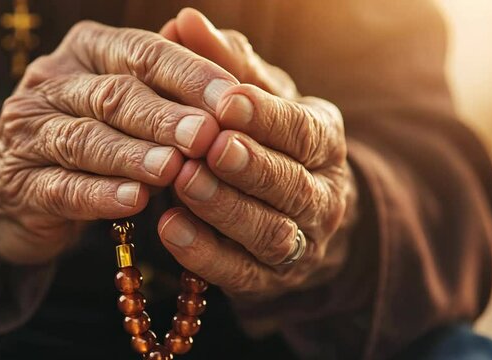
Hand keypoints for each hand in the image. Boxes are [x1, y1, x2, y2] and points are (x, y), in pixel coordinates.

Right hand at [0, 20, 238, 264]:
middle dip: (163, 116)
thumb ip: (176, 74)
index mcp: (89, 50)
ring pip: (85, 141)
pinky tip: (134, 202)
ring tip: (173, 169)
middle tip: (205, 135)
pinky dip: (100, 194)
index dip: (189, 74)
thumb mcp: (136, 98)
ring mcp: (29, 132)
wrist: (21, 181)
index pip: (142, 52)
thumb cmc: (101, 131)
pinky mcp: (20, 183)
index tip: (232, 99)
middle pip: (113, 95)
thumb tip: (214, 39)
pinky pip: (62, 187)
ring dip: (133, 155)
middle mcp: (53, 82)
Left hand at [157, 9, 357, 300]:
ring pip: (271, 233)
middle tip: (209, 147)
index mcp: (323, 141)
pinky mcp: (270, 279)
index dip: (266, 116)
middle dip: (250, 166)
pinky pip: (242, 273)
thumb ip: (224, 64)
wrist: (301, 211)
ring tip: (184, 185)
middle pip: (292, 184)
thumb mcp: (257, 96)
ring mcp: (301, 243)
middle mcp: (322, 194)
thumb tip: (184, 21)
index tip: (226, 101)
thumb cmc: (270, 139)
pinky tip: (168, 230)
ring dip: (227, 210)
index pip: (302, 128)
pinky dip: (206, 254)